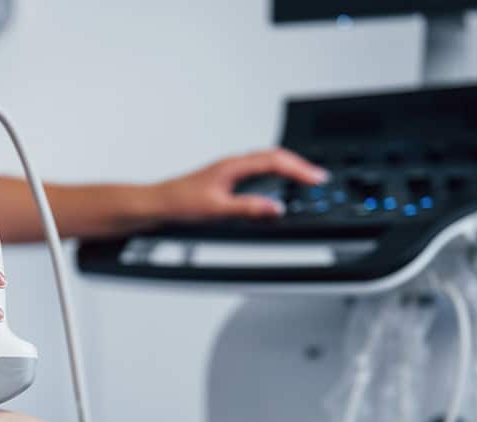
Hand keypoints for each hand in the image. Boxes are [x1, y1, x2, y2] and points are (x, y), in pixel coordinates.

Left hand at [151, 148, 328, 222]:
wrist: (157, 204)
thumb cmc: (179, 203)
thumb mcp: (217, 209)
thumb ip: (248, 209)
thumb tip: (276, 208)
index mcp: (233, 166)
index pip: (275, 161)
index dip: (300, 169)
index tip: (318, 178)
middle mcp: (232, 164)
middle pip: (274, 157)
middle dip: (299, 165)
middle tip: (318, 178)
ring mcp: (229, 171)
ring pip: (265, 162)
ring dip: (287, 168)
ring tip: (304, 179)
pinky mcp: (225, 180)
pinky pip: (256, 171)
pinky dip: (272, 176)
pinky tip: (274, 188)